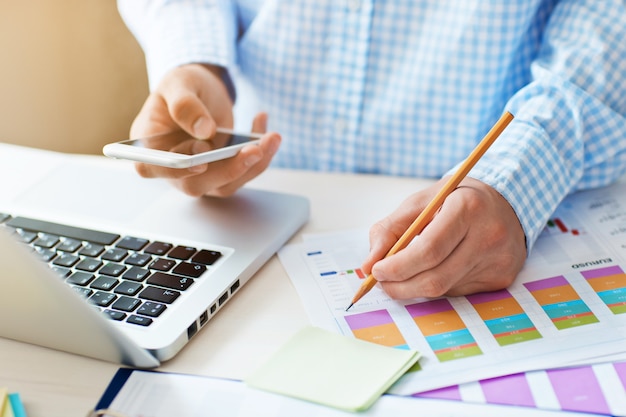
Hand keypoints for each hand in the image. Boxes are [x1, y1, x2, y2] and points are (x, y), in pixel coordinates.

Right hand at [129, 63, 280, 196]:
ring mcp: (199, 174)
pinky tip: (266, 130)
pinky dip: (261, 154)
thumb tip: (203, 131)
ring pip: (226, 184)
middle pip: (195, 184)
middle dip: (228, 169)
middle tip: (254, 150)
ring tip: (271, 138)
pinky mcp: (222, 172)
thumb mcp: (180, 83)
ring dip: (253, 165)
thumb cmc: (183, 87)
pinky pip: (244, 172)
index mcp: (149, 145)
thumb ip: (185, 104)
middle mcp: (172, 167)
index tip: (200, 161)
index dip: (173, 170)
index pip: (151, 167)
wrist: (201, 90)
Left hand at [361, 177, 526, 298]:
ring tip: (403, 275)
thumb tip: (367, 265)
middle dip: (400, 285)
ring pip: (444, 289)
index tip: (376, 271)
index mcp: (467, 207)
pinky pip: (458, 292)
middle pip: (436, 277)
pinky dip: (437, 286)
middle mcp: (488, 235)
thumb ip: (389, 230)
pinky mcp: (501, 278)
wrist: (504, 202)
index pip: (428, 250)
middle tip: (381, 282)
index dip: (398, 266)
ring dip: (414, 287)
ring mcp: (498, 260)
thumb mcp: (419, 202)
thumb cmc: (453, 201)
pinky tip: (436, 269)